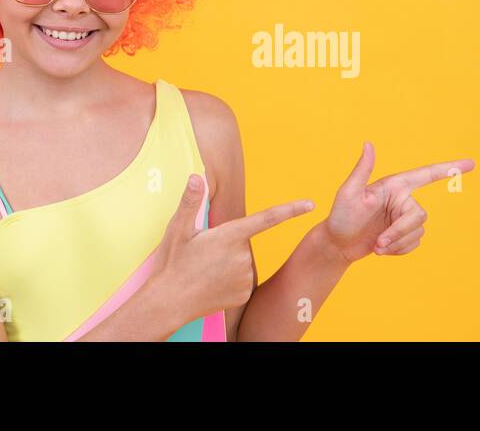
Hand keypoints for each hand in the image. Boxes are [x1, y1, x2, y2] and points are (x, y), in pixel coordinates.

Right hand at [149, 173, 315, 323]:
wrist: (169, 302)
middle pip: (244, 242)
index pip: (268, 218)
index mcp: (230, 235)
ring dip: (228, 263)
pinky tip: (212, 284)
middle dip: (228, 245)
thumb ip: (190, 201)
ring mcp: (245, 277)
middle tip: (204, 255)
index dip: (291, 210)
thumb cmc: (172, 263)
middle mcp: (242, 256)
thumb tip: (197, 177)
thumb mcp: (178, 230)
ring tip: (205, 271)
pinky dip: (230, 281)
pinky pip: (242, 281)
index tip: (310, 204)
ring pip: (243, 262)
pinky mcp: (244, 294)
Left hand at [322, 142, 474, 262]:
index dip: (449, 168)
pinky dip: (399, 250)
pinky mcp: (404, 233)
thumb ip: (362, 170)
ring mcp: (404, 217)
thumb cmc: (340, 217)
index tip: (471, 163)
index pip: (426, 174)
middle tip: (379, 244)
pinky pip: (414, 243)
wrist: (337, 245)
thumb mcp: (348, 193)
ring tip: (376, 247)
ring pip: (418, 232)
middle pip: (419, 216)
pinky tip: (383, 250)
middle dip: (399, 233)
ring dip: (397, 244)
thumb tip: (369, 145)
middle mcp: (402, 198)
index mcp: (394, 185)